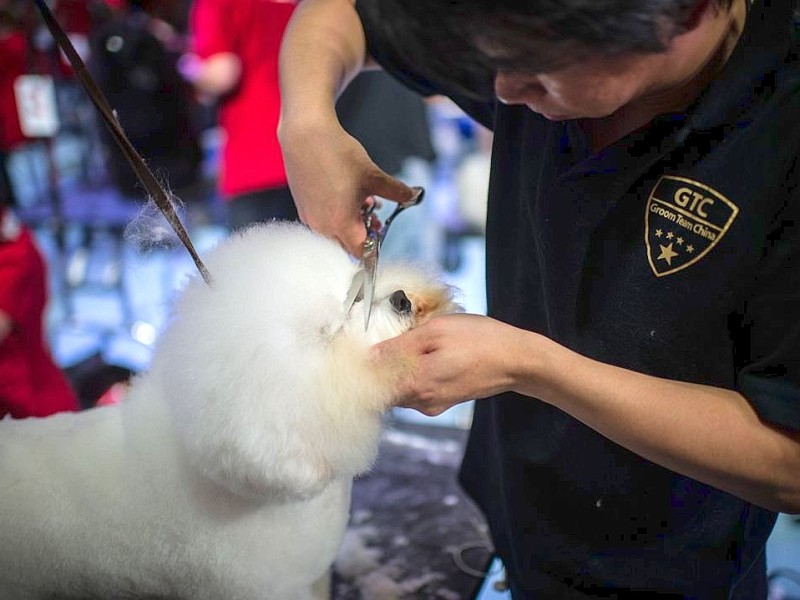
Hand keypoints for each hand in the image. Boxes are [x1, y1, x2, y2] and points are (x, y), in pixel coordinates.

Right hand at [278, 118, 418, 255]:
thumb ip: (395, 190)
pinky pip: (321, 220)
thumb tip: (412, 195)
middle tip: (374, 218)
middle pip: (346, 245)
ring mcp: (309, 217)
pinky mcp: (302, 206)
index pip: (361, 252)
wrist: (306, 134)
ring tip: (363, 203)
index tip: (381, 233)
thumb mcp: (373, 175)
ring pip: (333, 232)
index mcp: (341, 224)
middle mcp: (322, 226)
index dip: (375, 246)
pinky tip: (346, 196)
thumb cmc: (337, 155)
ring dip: (350, 224)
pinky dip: (335, 215)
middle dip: (363, 235)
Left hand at [370, 314, 523, 415]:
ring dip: (398, 368)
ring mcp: (433, 405)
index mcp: (417, 383)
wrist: (516, 360)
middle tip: (386, 339)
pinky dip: (414, 373)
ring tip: (412, 344)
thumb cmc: (479, 339)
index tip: (358, 350)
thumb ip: (400, 345)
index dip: (362, 368)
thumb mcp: (436, 330)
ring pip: (400, 389)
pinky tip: (427, 354)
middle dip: (380, 366)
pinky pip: (416, 390)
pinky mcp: (442, 403)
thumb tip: (369, 356)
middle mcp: (421, 402)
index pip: (372, 386)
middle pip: (384, 388)